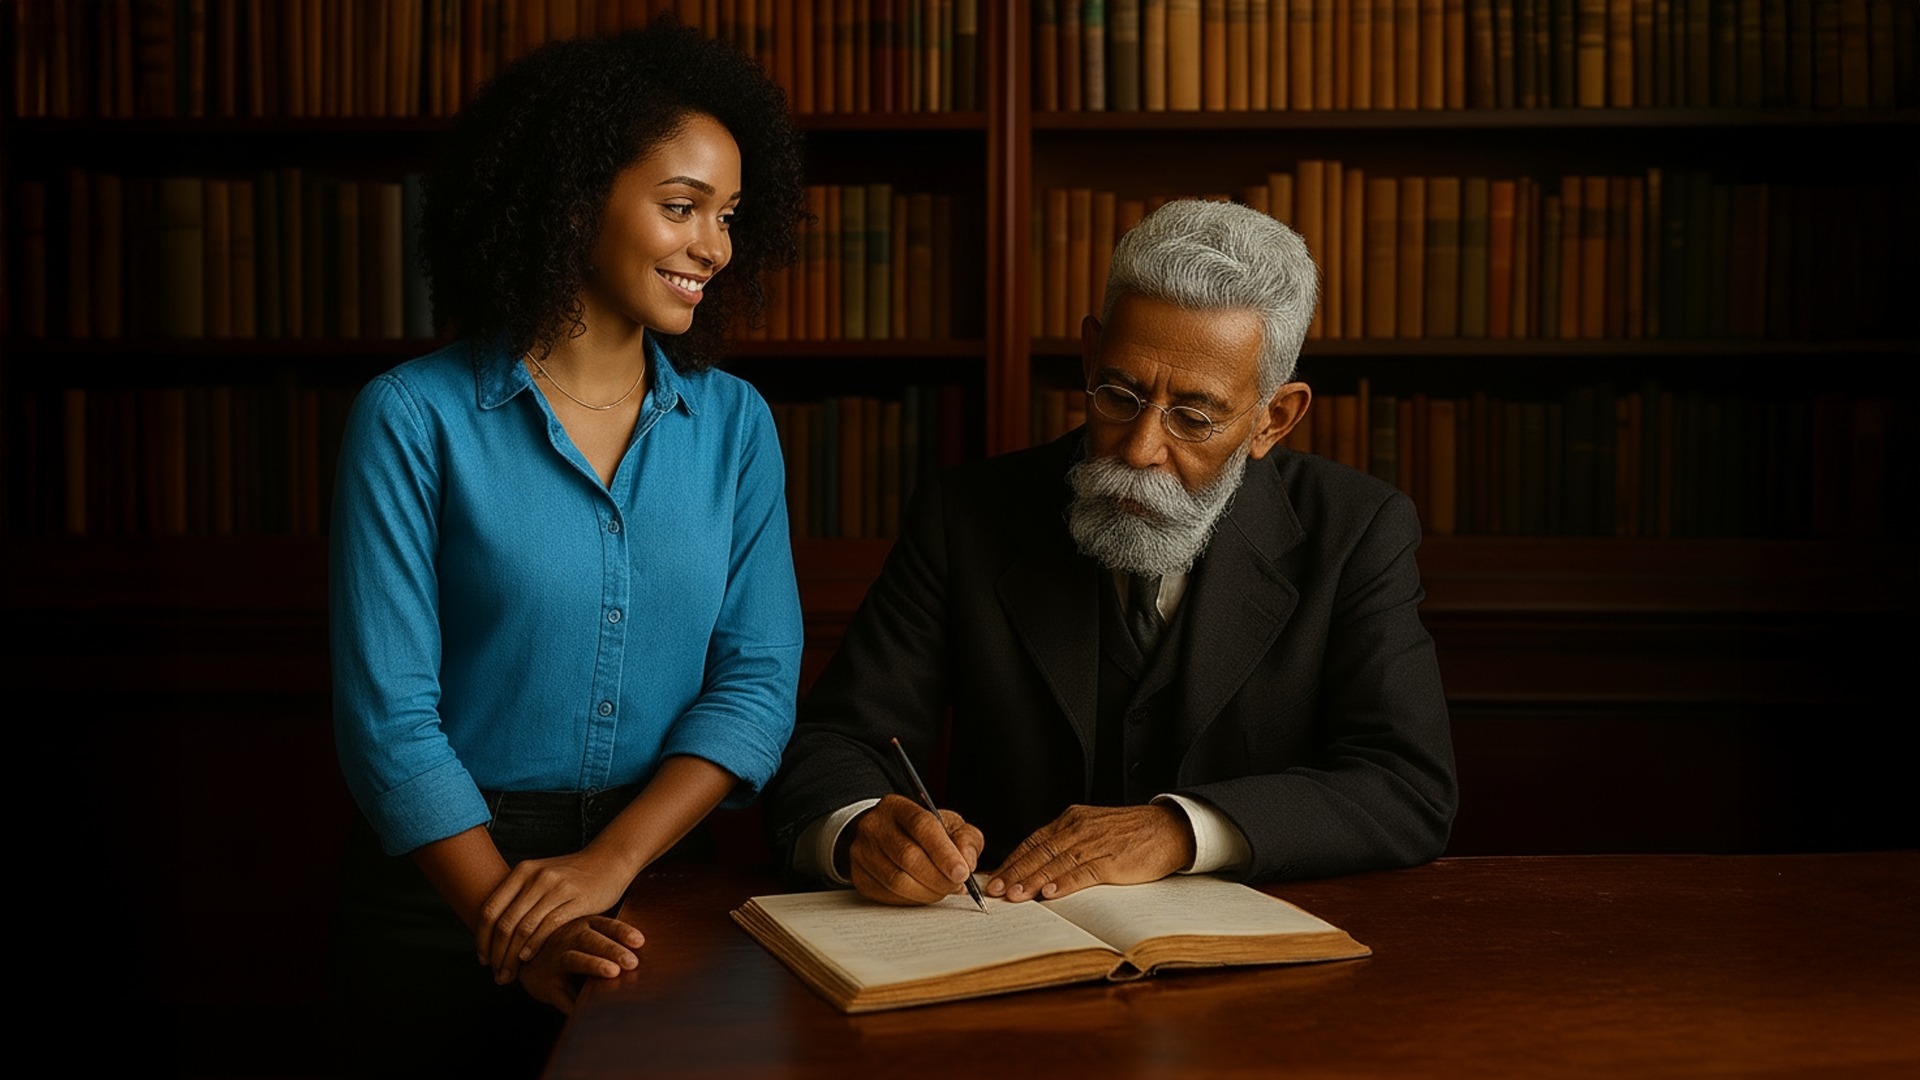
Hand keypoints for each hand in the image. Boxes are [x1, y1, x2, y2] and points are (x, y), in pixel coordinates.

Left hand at [478, 848, 632, 983]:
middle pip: (504, 923)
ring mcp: (556, 887)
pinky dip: (534, 945)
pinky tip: (528, 958)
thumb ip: (519, 897)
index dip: (482, 939)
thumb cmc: (572, 875)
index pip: (489, 910)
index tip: (482, 959)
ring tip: (510, 973)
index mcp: (522, 872)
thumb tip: (492, 932)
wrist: (608, 860)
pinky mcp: (576, 898)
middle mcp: (536, 877)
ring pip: (524, 928)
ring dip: (513, 956)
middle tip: (496, 974)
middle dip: (497, 954)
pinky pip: (548, 926)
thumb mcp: (541, 876)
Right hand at [516, 915, 644, 1014]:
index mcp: (584, 925)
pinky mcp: (545, 982)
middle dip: (612, 950)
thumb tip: (649, 953)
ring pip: (575, 959)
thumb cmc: (566, 944)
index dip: (623, 932)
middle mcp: (569, 938)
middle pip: (591, 940)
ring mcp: (555, 959)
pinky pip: (561, 993)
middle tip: (632, 962)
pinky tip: (589, 1008)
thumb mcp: (584, 933)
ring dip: (594, 965)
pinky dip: (574, 1001)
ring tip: (612, 973)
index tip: (640, 941)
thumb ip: (610, 938)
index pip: (607, 925)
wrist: (522, 956)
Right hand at [846, 794, 985, 905]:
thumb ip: (966, 839)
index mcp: (898, 807)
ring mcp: (862, 851)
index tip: (962, 873)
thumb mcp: (949, 825)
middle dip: (939, 878)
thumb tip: (968, 862)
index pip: (922, 826)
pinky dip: (912, 900)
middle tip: (957, 885)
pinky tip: (923, 893)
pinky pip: (888, 896)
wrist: (883, 835)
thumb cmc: (921, 832)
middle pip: (908, 857)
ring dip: (928, 892)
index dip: (944, 852)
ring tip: (942, 889)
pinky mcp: (859, 876)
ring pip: (897, 881)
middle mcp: (875, 826)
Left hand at [986, 804, 1195, 902]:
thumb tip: (1040, 867)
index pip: (1034, 841)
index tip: (996, 876)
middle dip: (1015, 873)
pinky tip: (1051, 892)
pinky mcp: (1113, 860)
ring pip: (1057, 863)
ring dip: (1033, 881)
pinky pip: (1084, 872)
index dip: (1013, 860)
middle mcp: (1079, 829)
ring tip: (1015, 895)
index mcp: (1072, 820)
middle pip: (1040, 852)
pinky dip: (1066, 883)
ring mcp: (1096, 844)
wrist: (1169, 829)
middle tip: (995, 889)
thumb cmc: (1131, 833)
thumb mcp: (1093, 829)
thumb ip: (1068, 844)